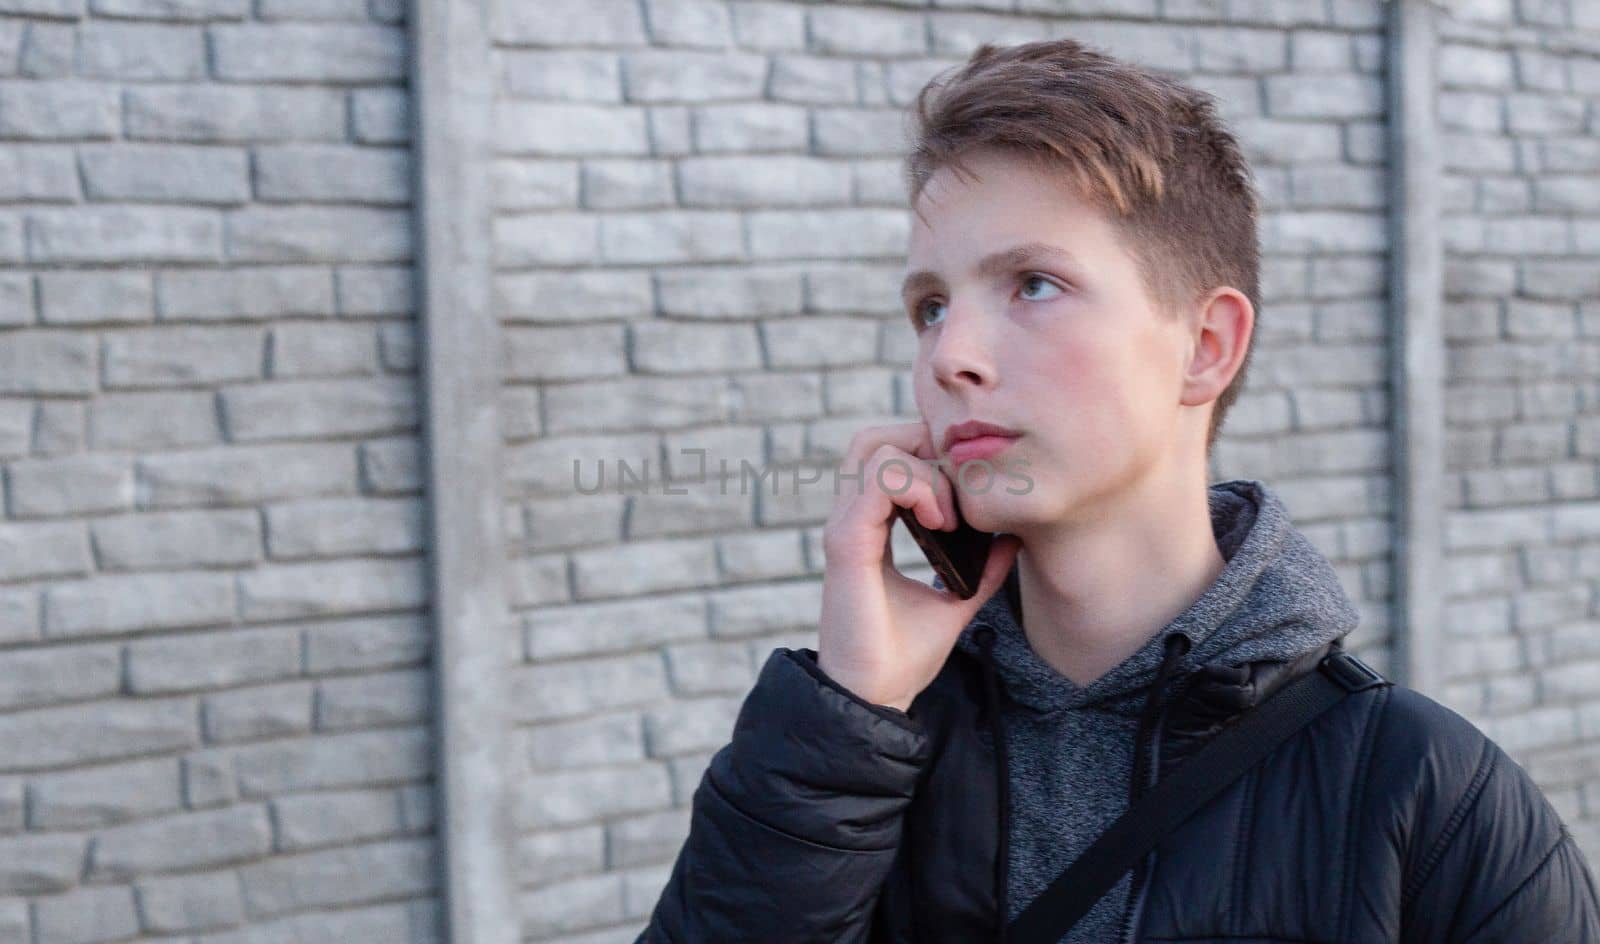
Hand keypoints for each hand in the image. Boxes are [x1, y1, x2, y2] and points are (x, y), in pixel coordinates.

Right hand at [816, 421, 1021, 711]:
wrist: (875, 697)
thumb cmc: (903, 655)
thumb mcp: (955, 601)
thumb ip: (980, 568)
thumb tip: (1014, 538)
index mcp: (869, 527)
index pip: (888, 456)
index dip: (929, 455)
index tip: (969, 490)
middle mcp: (851, 519)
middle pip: (875, 438)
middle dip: (925, 447)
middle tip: (960, 491)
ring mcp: (845, 527)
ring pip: (875, 450)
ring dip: (924, 470)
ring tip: (949, 513)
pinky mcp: (846, 543)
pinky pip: (877, 483)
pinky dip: (915, 488)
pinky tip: (941, 522)